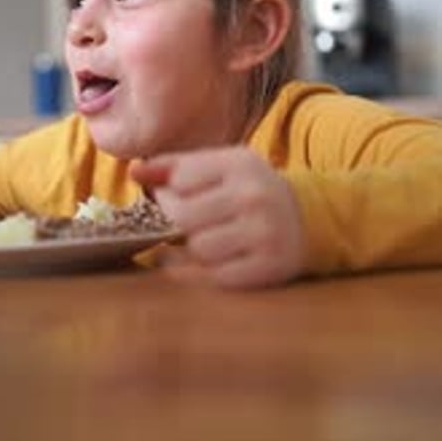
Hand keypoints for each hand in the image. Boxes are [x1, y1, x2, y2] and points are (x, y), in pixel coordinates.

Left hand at [131, 146, 304, 288]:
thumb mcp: (221, 166)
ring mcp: (264, 233)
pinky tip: (196, 263)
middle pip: (184, 216)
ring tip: (196, 239)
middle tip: (178, 222)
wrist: (306, 217)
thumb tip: (134, 171)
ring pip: (198, 248)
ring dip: (189, 248)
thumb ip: (175, 166)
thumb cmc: (249, 189)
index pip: (180, 179)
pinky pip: (216, 276)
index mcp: (240, 164)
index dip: (166, 192)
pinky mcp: (269, 267)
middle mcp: (254, 196)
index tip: (171, 197)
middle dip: (172, 222)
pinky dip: (198, 273)